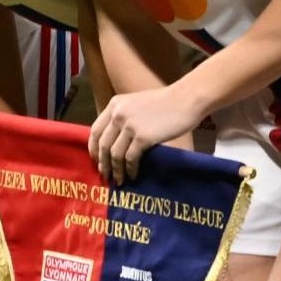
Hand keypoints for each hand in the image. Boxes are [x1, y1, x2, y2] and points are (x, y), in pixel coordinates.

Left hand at [87, 83, 204, 181]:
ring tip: (119, 180)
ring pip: (115, 154)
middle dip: (103, 163)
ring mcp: (130, 126)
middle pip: (103, 145)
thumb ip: (124, 116)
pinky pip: (130, 159)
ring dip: (116, 170)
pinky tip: (133, 175)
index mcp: (114, 104)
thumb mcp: (137, 103)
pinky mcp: (143, 137)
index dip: (94, 149)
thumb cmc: (166, 102)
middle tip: (106, 175)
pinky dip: (130, 170)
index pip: (95, 130)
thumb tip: (115, 140)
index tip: (97, 160)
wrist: (187, 99)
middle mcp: (118, 114)